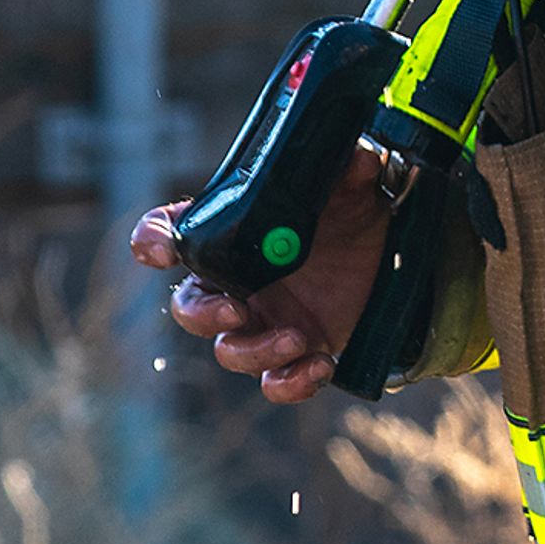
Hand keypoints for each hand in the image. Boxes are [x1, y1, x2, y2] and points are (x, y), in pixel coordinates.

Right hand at [141, 144, 388, 406]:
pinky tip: (319, 366)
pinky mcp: (296, 352)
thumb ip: (350, 169)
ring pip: (230, 352)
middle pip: (190, 308)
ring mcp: (264, 322)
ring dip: (254, 352)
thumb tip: (357, 159)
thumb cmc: (354, 209)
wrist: (391, 253)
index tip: (158, 252)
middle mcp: (236, 282)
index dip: (153, 242)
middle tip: (236, 310)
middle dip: (202, 315)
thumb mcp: (355, 185)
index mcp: (233, 235)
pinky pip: (276, 382)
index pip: (172, 233)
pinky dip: (290, 384)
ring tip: (297, 339)